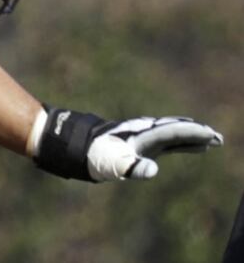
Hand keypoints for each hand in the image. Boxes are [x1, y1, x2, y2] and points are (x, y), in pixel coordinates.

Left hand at [86, 116, 222, 180]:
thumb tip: (153, 170)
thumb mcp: (114, 164)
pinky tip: (196, 147)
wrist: (83, 148)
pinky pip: (169, 141)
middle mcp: (146, 132)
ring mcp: (145, 137)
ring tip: (212, 141)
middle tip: (217, 138)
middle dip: (197, 133)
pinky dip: (184, 143)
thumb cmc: (99, 156)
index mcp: (142, 134)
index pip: (172, 132)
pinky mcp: (144, 144)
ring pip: (175, 134)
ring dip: (193, 137)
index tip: (209, 135)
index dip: (191, 134)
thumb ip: (133, 167)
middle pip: (176, 130)